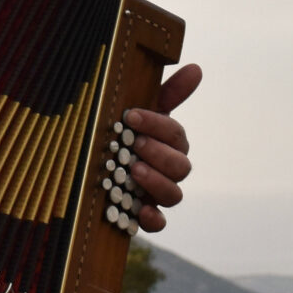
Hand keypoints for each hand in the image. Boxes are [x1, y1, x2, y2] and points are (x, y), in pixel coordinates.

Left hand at [120, 63, 200, 232]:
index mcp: (171, 144)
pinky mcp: (144, 216)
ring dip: (156, 183)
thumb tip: (197, 68)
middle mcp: (169, 170)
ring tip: (133, 171)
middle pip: (181, 167)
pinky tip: (139, 209)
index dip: (157, 125)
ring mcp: (158, 195)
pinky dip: (152, 218)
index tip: (131, 116)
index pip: (176, 134)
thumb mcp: (140, 110)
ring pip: (174, 195)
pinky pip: (158, 224)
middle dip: (159, 154)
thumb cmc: (124, 133)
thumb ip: (168, 93)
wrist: (95, 168)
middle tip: (135, 144)